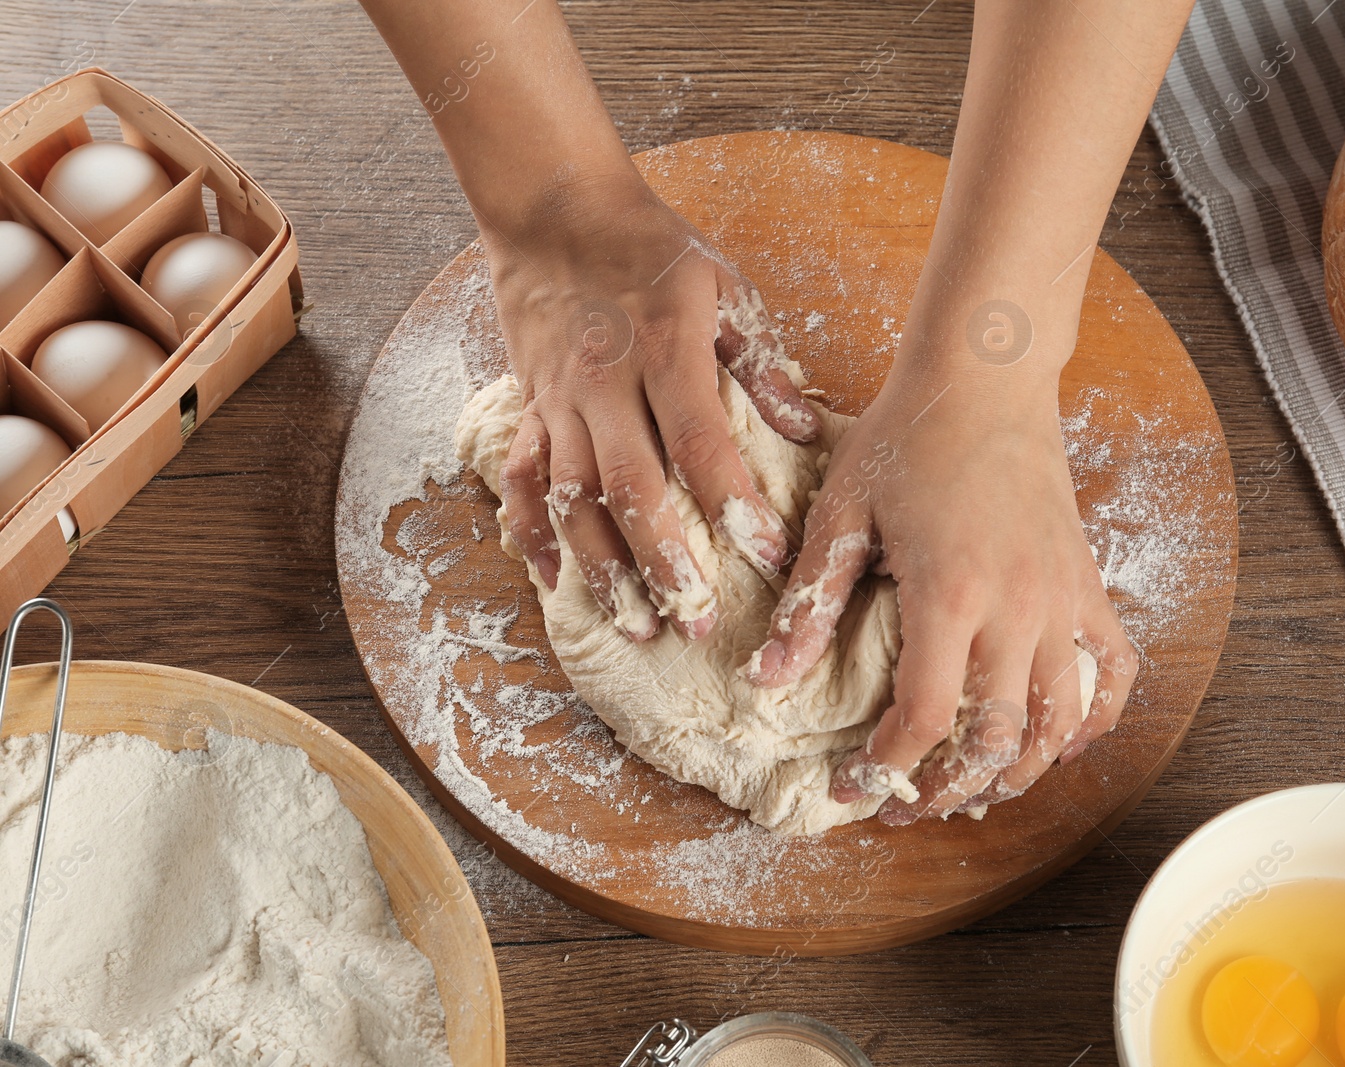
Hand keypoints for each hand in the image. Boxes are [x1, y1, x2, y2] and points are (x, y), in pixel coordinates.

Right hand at [482, 173, 818, 639]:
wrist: (555, 210)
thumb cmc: (652, 250)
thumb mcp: (723, 288)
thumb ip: (761, 363)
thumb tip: (808, 430)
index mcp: (663, 351)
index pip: (699, 443)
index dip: (732, 504)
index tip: (766, 555)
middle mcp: (604, 385)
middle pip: (631, 489)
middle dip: (666, 563)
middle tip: (699, 621)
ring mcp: (558, 403)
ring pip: (573, 500)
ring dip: (604, 569)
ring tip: (639, 626)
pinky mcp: (528, 410)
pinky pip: (522, 483)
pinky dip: (532, 537)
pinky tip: (556, 584)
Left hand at [746, 354, 1137, 821]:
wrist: (985, 375)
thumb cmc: (908, 434)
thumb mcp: (844, 511)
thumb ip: (812, 600)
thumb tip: (768, 677)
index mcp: (949, 593)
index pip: (926, 715)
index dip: (888, 766)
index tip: (857, 787)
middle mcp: (1016, 607)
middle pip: (998, 739)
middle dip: (950, 787)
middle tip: (911, 802)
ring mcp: (1061, 598)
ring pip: (1060, 722)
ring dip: (1021, 771)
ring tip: (976, 787)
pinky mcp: (1087, 583)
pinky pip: (1110, 670)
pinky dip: (1092, 718)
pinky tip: (1060, 740)